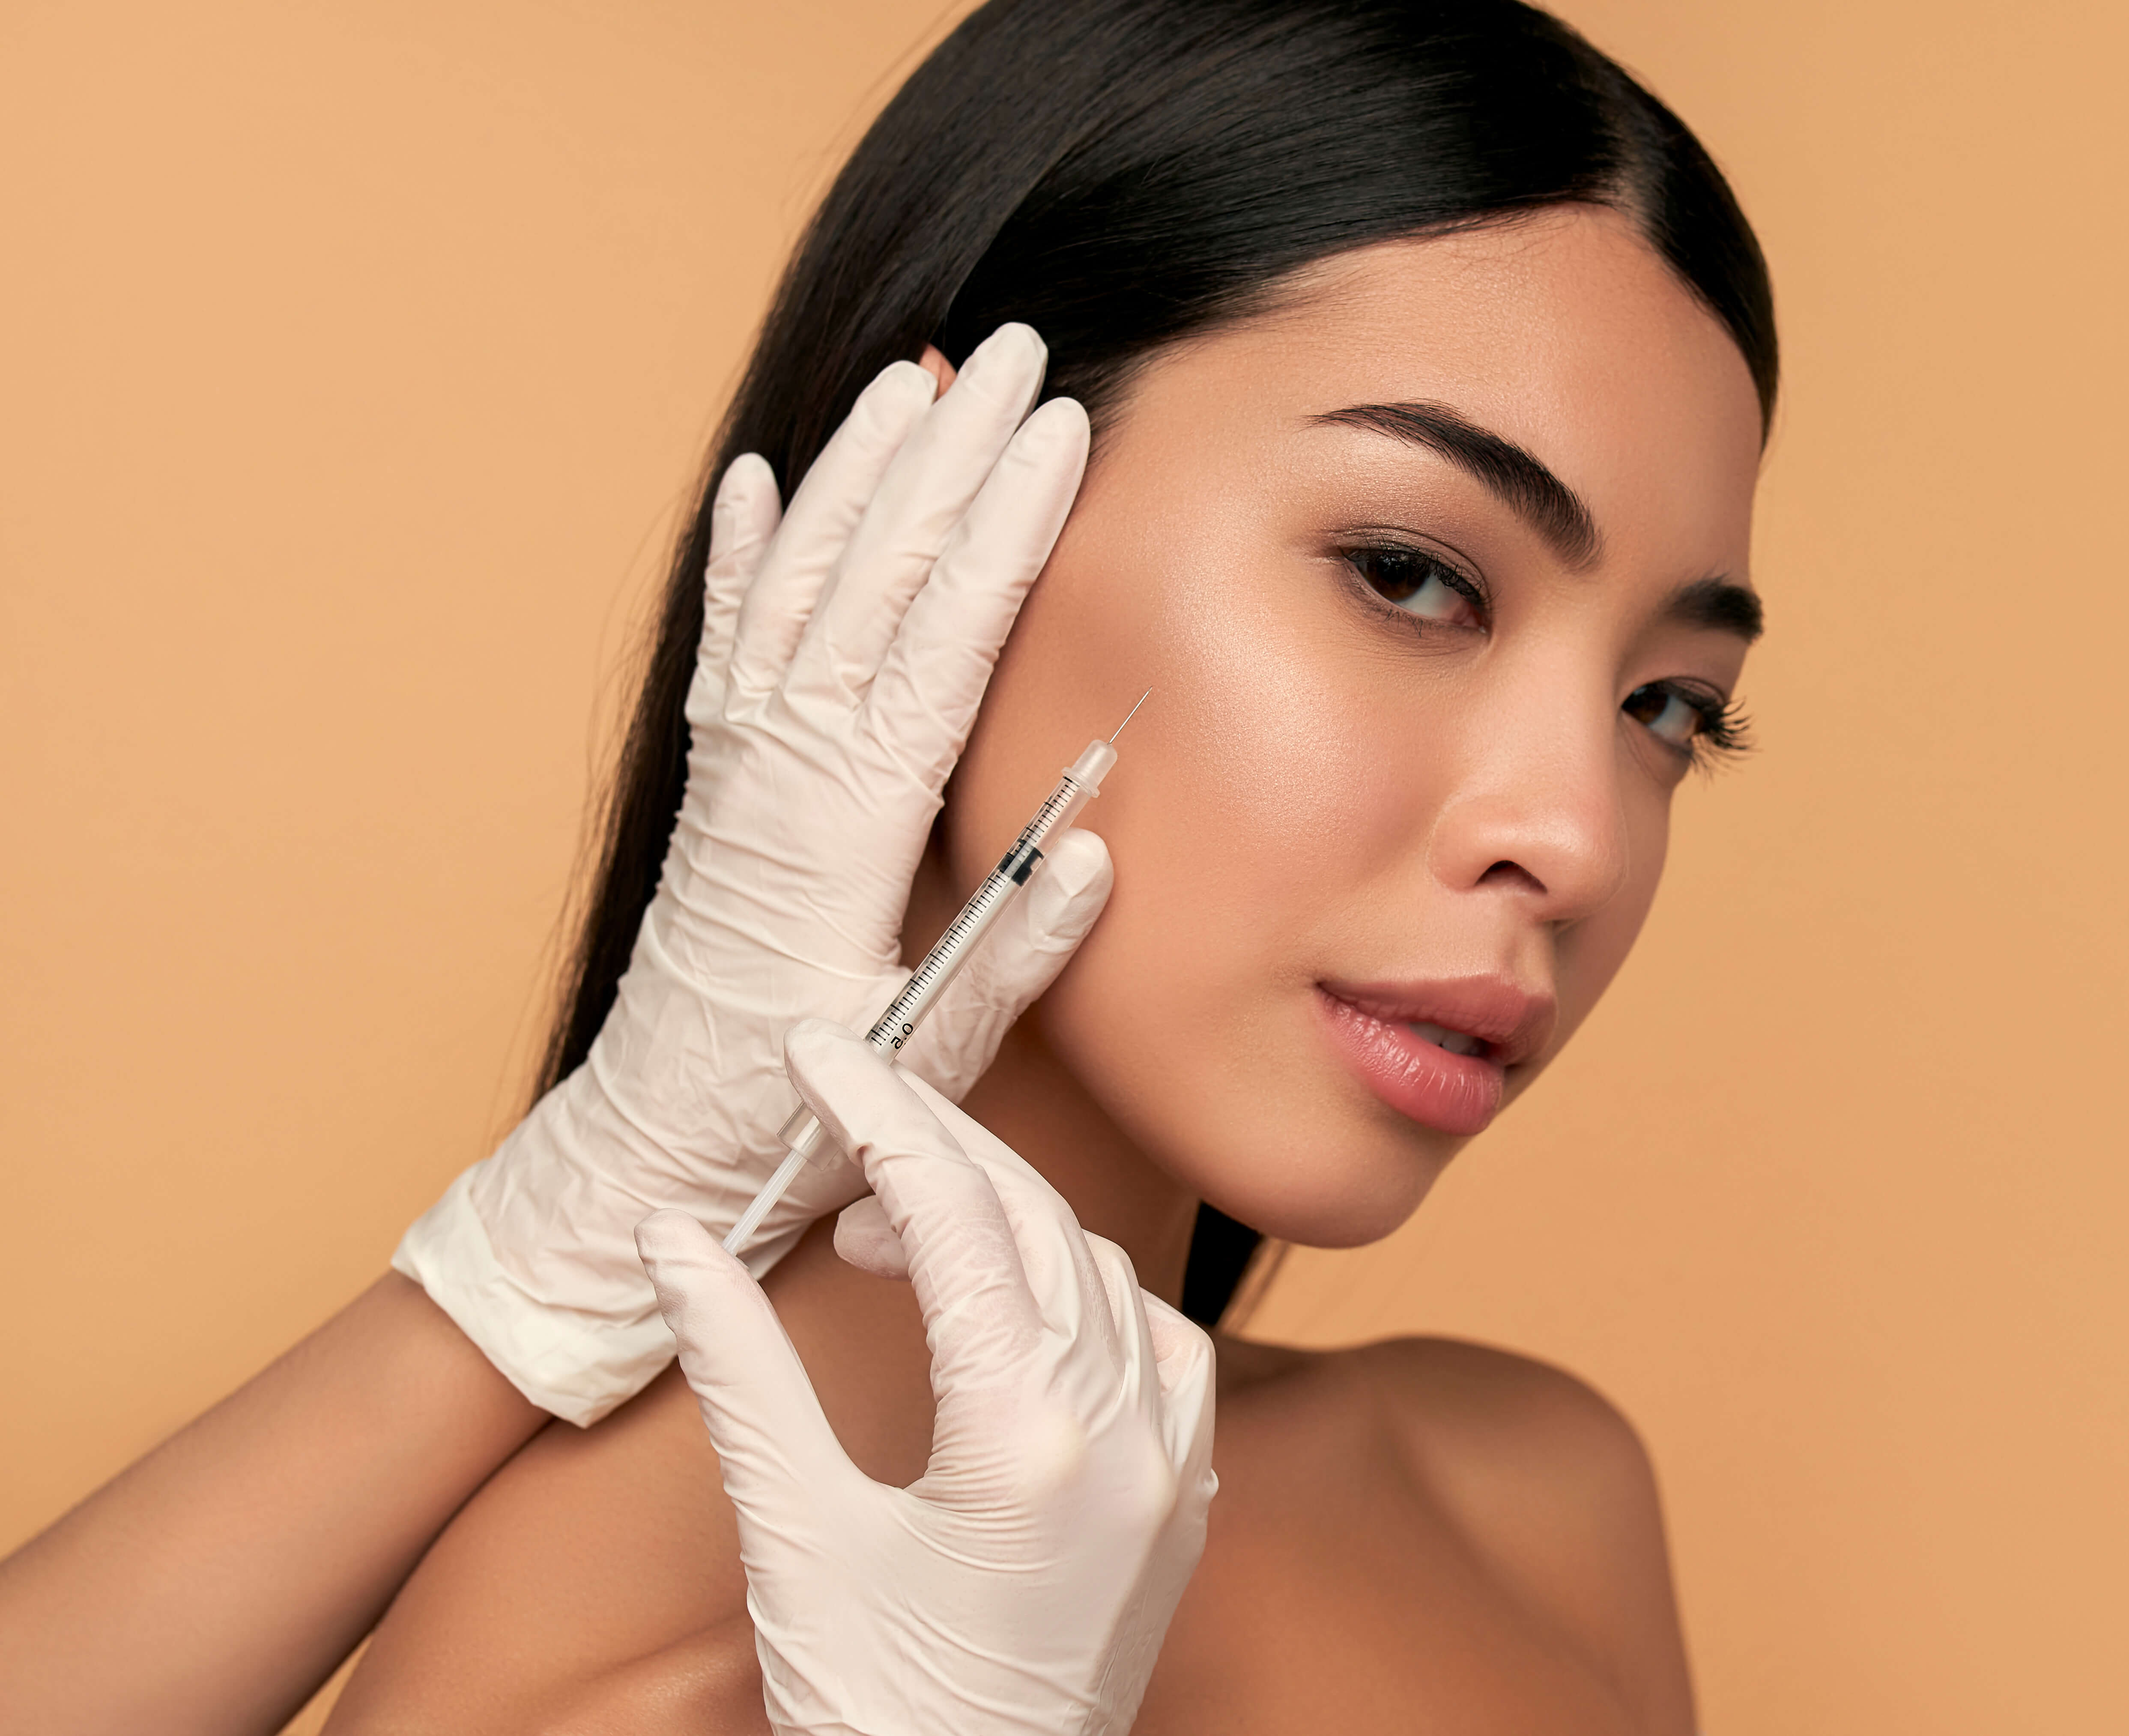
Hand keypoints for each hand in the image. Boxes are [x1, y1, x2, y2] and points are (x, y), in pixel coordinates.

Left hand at [401, 324, 1103, 1423]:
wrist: (647, 1154)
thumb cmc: (792, 1113)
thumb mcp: (929, 1053)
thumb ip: (1013, 949)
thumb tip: (1094, 846)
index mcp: (847, 824)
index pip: (942, 639)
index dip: (1005, 527)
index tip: (1057, 433)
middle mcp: (784, 769)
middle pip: (877, 576)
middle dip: (950, 455)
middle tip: (1018, 354)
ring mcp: (740, 766)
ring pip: (805, 582)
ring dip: (860, 474)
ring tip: (912, 379)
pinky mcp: (716, 783)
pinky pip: (729, 641)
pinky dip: (744, 554)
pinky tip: (758, 479)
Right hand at [637, 1021, 1216, 1735]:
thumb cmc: (874, 1704)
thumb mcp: (794, 1532)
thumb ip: (741, 1370)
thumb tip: (673, 1240)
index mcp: (1027, 1432)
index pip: (952, 1213)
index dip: (877, 1115)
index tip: (820, 1053)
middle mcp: (1126, 1434)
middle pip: (1033, 1222)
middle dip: (938, 1146)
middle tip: (849, 1106)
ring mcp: (1172, 1467)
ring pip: (1101, 1273)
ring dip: (1004, 1222)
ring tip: (899, 1233)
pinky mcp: (1185, 1501)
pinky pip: (1160, 1345)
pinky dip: (1082, 1293)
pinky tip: (1010, 1305)